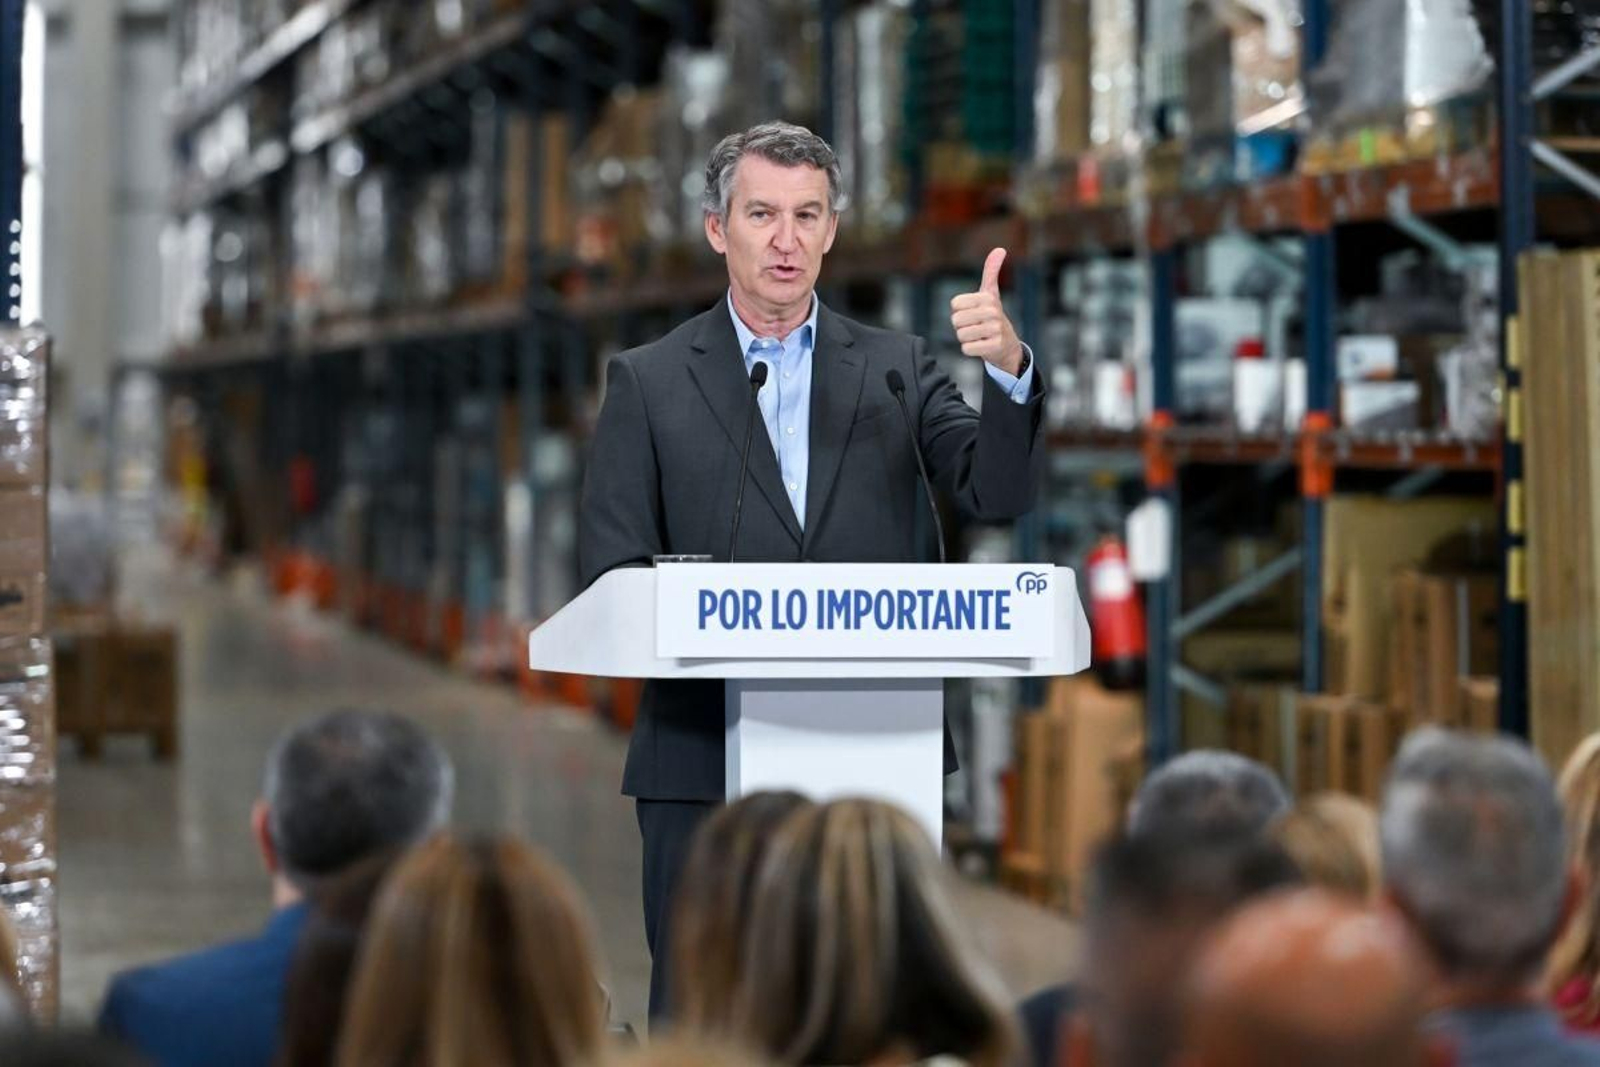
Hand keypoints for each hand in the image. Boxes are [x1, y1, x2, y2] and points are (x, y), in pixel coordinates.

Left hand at [949, 247, 1023, 376]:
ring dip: (966, 338)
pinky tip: (982, 346)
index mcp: (987, 298)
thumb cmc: (993, 316)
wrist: (1007, 345)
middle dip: (961, 326)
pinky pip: (967, 349)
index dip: (959, 311)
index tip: (972, 313)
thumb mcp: (991, 293)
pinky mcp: (994, 346)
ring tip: (979, 336)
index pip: (955, 304)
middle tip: (975, 326)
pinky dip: (970, 350)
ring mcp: (995, 330)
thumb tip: (1000, 249)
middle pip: (956, 320)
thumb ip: (991, 271)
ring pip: (961, 335)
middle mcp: (993, 312)